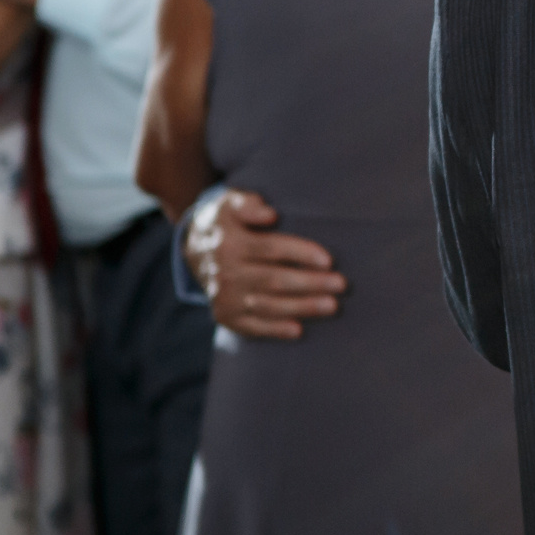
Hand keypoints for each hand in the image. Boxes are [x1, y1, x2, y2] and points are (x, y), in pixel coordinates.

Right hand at [185, 188, 345, 339]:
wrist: (193, 249)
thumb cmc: (226, 222)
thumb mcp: (229, 203)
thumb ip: (248, 204)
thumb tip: (269, 214)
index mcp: (230, 243)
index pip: (271, 249)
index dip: (301, 254)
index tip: (329, 260)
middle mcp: (226, 273)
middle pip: (274, 280)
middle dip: (310, 283)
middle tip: (341, 284)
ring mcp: (225, 297)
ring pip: (268, 305)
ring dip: (301, 307)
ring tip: (331, 306)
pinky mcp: (225, 316)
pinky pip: (252, 326)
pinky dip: (275, 330)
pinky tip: (298, 330)